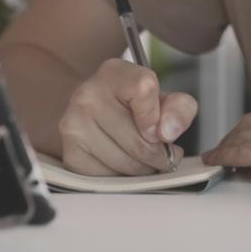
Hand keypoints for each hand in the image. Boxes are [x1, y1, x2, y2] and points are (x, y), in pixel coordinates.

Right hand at [56, 57, 196, 175]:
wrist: (97, 116)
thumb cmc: (134, 108)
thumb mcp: (163, 99)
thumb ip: (180, 108)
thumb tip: (168, 132)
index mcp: (114, 73)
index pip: (144, 89)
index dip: (158, 116)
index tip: (160, 130)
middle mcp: (87, 95)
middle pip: (138, 141)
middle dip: (158, 155)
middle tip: (163, 156)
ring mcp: (74, 125)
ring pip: (125, 163)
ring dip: (142, 169)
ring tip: (143, 160)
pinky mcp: (70, 154)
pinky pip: (109, 178)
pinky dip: (122, 178)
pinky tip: (123, 164)